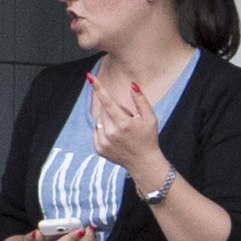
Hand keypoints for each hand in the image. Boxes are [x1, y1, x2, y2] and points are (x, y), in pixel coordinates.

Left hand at [86, 72, 164, 187]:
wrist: (144, 164)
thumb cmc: (149, 139)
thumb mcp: (150, 118)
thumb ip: (141, 100)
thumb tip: (132, 85)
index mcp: (124, 124)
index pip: (108, 102)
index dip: (99, 88)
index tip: (90, 77)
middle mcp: (111, 134)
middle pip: (104, 109)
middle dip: (113, 109)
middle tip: (126, 119)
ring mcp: (104, 142)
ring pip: (99, 119)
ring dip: (108, 119)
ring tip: (121, 130)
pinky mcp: (99, 149)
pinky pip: (96, 130)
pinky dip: (103, 129)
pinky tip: (114, 137)